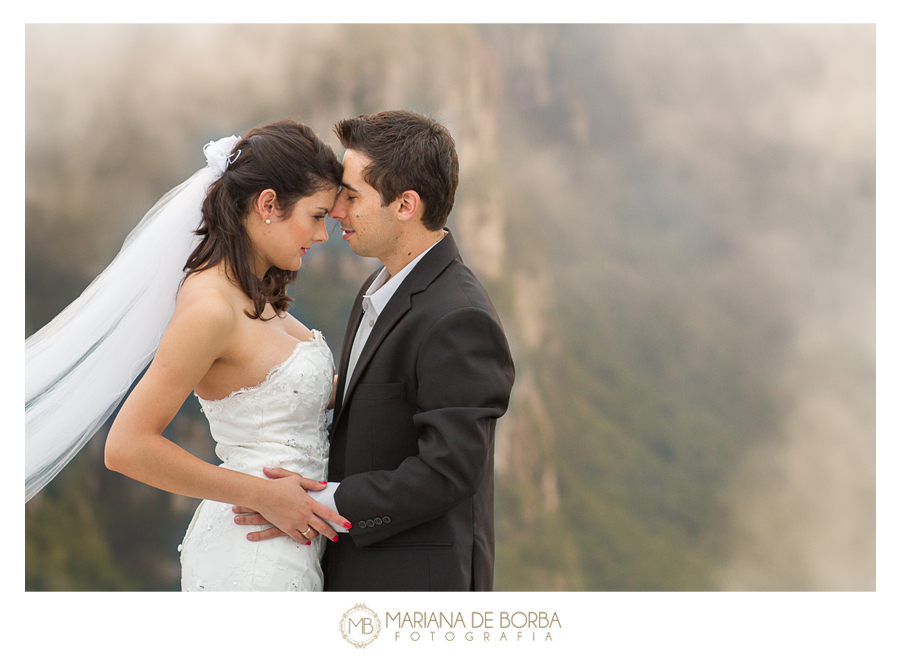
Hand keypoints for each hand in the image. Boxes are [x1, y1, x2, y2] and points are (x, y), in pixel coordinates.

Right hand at [233, 467, 350, 542]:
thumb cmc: (278, 486)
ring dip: (316, 535)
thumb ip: (312, 484)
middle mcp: (305, 514)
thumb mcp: (297, 480)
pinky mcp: (287, 528)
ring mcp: (296, 522)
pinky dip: (304, 539)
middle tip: (335, 536)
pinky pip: (299, 537)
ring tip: (319, 534)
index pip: (328, 513)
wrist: (263, 495)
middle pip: (322, 527)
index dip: (339, 519)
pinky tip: (306, 539)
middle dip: (331, 533)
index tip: (347, 524)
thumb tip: (323, 485)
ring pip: (311, 533)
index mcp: (309, 502)